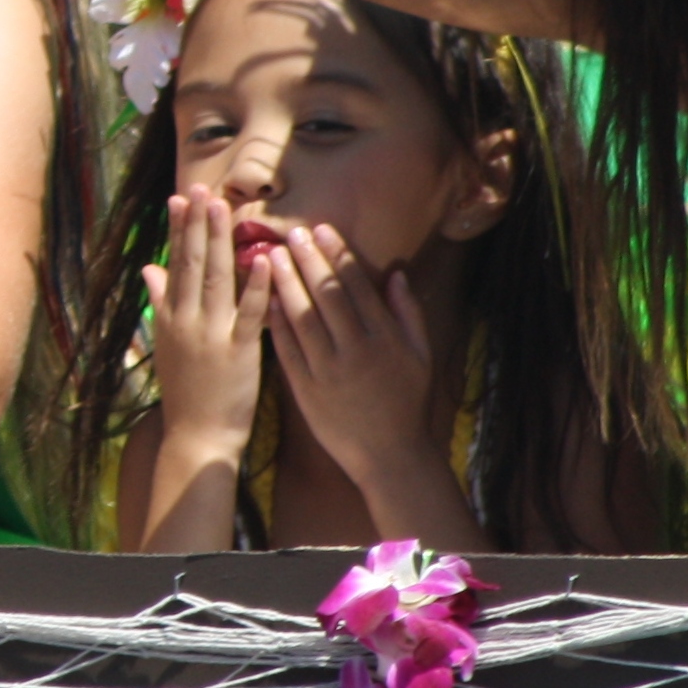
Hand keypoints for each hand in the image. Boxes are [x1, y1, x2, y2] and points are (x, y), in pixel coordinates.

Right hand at [138, 188, 270, 452]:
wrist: (197, 436)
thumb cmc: (186, 392)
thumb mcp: (166, 345)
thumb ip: (160, 303)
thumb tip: (149, 267)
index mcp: (171, 318)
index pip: (175, 264)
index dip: (179, 229)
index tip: (180, 198)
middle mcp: (188, 321)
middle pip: (194, 264)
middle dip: (198, 224)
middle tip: (203, 189)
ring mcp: (213, 335)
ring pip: (217, 280)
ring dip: (221, 242)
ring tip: (224, 208)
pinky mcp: (240, 352)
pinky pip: (249, 314)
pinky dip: (258, 286)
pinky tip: (265, 259)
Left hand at [266, 224, 439, 487]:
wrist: (389, 457)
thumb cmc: (407, 404)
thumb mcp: (421, 356)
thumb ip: (409, 313)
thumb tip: (397, 273)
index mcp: (385, 338)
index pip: (357, 286)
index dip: (338, 255)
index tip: (322, 229)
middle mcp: (356, 351)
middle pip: (327, 296)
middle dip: (309, 260)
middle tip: (292, 232)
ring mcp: (329, 372)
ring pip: (303, 318)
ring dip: (286, 283)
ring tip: (273, 255)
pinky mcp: (307, 391)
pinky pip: (288, 350)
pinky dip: (276, 323)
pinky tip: (265, 299)